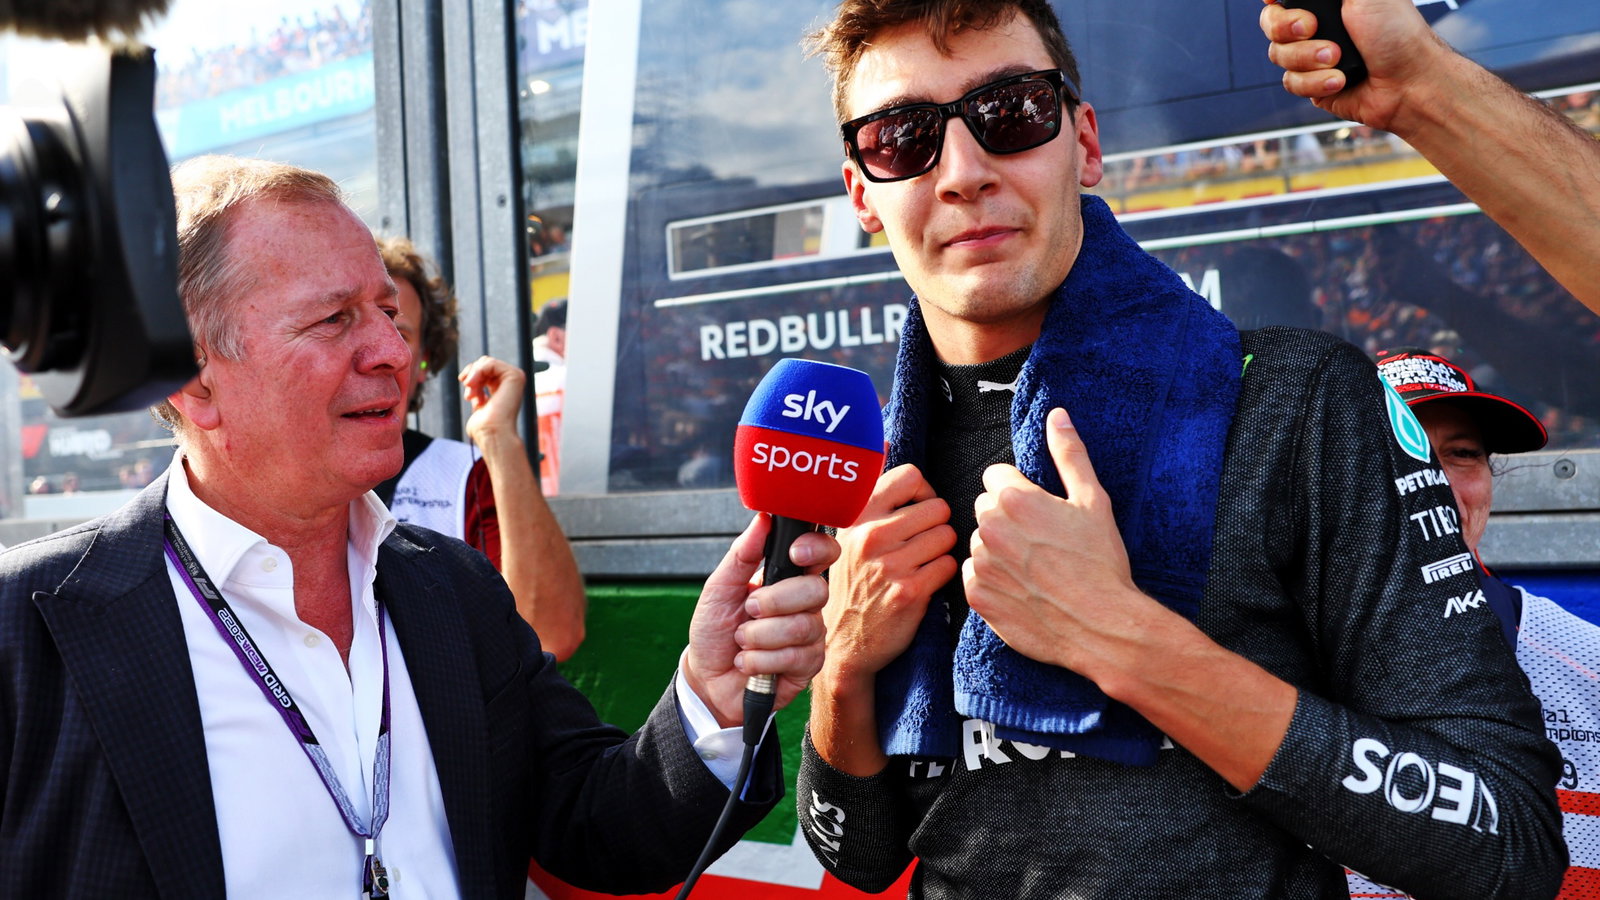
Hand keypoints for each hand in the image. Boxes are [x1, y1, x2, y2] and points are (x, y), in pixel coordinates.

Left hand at [459, 355, 525, 445]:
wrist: (493, 434)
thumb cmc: (484, 427)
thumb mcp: (479, 403)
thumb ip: (478, 391)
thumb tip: (468, 381)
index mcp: (505, 388)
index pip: (485, 370)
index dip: (472, 377)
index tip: (468, 396)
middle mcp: (512, 382)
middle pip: (485, 363)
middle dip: (471, 375)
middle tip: (468, 394)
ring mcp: (516, 378)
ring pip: (486, 362)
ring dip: (473, 376)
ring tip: (470, 393)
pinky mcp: (515, 376)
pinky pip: (490, 363)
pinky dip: (477, 372)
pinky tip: (472, 385)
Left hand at [683, 514, 839, 726]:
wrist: (707, 678)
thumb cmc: (715, 630)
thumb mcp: (719, 588)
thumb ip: (741, 555)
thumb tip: (762, 519)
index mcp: (787, 578)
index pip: (823, 553)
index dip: (816, 549)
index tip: (793, 553)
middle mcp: (805, 604)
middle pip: (816, 590)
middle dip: (774, 601)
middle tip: (748, 610)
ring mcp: (810, 635)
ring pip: (802, 626)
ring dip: (759, 636)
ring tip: (742, 641)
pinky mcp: (808, 665)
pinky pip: (796, 657)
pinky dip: (761, 660)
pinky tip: (748, 663)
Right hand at [820, 464, 957, 688]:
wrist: (843, 642)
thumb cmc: (851, 581)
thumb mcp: (847, 531)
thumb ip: (869, 488)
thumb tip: (884, 442)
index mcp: (857, 515)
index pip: (911, 476)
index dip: (922, 492)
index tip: (915, 510)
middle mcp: (870, 535)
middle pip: (937, 507)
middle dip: (936, 524)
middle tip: (922, 543)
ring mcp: (890, 564)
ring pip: (947, 535)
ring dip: (942, 550)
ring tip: (922, 563)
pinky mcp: (910, 591)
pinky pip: (949, 566)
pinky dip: (944, 574)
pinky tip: (926, 582)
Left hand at [964, 409, 1160, 677]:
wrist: (1101, 626)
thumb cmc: (1101, 562)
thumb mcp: (1094, 501)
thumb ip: (1069, 454)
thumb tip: (1057, 416)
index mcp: (1014, 499)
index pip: (995, 477)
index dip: (1019, 491)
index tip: (1040, 511)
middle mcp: (988, 528)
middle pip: (985, 509)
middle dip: (1007, 519)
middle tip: (1041, 542)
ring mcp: (980, 564)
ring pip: (979, 544)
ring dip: (999, 551)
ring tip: (1035, 570)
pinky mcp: (976, 597)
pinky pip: (974, 578)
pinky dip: (993, 582)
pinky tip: (1023, 590)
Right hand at [1260, 0, 1451, 130]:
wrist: (1408, 82)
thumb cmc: (1397, 32)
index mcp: (1329, 1)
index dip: (1275, 0)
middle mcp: (1317, 25)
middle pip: (1270, 23)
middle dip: (1288, 28)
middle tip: (1313, 27)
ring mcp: (1311, 55)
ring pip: (1278, 55)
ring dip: (1308, 58)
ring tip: (1339, 58)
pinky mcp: (1311, 84)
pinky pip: (1291, 82)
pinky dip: (1316, 82)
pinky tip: (1341, 79)